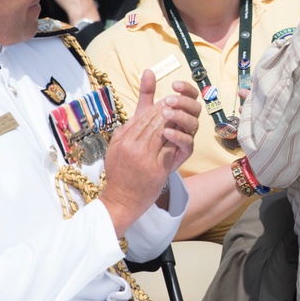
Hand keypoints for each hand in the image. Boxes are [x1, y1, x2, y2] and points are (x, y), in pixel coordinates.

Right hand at [100, 70, 200, 233]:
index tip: (166, 100)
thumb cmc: (119, 172)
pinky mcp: (158, 170)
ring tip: (181, 115)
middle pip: (155, 122)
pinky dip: (177, 139)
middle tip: (177, 103)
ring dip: (174, 122)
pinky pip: (171, 149)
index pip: (143, 117)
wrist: (121, 199)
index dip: (157, 107)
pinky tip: (182, 133)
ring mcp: (146, 159)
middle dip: (167, 111)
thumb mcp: (117, 146)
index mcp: (124, 140)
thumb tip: (141, 111)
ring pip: (164, 133)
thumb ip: (128, 127)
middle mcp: (134, 147)